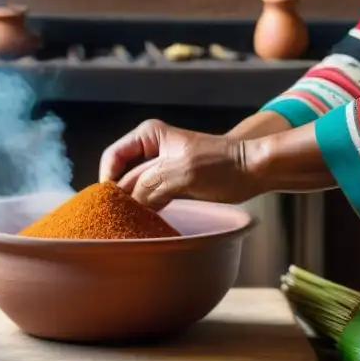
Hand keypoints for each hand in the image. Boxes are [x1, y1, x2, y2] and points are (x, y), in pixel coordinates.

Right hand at [98, 119, 260, 209]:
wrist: (252, 170)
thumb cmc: (221, 164)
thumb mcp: (181, 173)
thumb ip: (150, 186)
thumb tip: (128, 205)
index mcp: (149, 136)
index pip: (114, 157)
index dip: (108, 179)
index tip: (110, 202)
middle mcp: (150, 149)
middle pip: (123, 175)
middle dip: (120, 196)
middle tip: (117, 220)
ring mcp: (160, 168)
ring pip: (135, 189)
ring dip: (132, 205)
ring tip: (128, 224)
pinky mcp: (171, 184)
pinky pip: (149, 198)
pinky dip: (145, 210)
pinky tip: (144, 223)